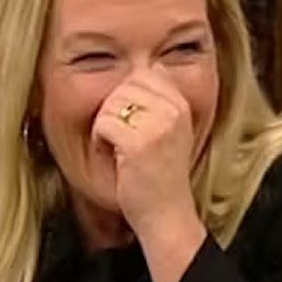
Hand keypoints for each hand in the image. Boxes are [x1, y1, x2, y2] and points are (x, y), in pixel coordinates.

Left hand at [91, 68, 197, 235]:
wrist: (166, 213)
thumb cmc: (161, 175)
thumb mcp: (170, 131)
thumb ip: (161, 102)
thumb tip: (149, 68)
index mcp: (182, 105)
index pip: (146, 73)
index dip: (127, 96)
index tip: (132, 122)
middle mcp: (174, 112)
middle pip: (125, 86)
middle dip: (114, 110)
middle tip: (120, 137)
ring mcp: (158, 127)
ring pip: (112, 103)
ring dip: (105, 126)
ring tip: (118, 148)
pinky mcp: (138, 143)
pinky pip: (103, 123)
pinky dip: (99, 141)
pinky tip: (113, 157)